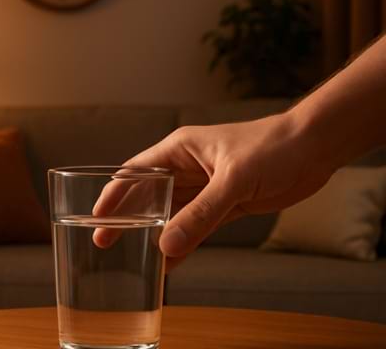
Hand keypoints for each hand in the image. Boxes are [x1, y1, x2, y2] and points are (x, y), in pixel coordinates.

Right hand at [93, 113, 336, 270]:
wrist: (312, 148)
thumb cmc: (271, 147)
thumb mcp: (231, 181)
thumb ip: (200, 215)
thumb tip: (165, 246)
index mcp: (179, 150)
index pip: (135, 171)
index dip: (114, 193)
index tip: (96, 216)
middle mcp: (187, 168)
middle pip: (148, 195)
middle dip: (127, 217)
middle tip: (105, 242)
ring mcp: (205, 187)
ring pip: (171, 213)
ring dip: (155, 234)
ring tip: (135, 257)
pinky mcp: (224, 204)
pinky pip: (196, 226)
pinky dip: (184, 243)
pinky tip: (172, 261)